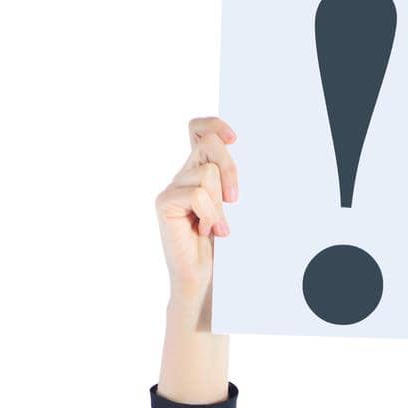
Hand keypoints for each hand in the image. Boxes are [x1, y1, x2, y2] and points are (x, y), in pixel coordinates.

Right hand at [155, 115, 239, 317]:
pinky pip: (196, 194)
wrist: (203, 281)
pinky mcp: (164, 203)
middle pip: (208, 144)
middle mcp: (183, 175)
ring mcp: (172, 189)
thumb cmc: (221, 249)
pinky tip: (209, 231)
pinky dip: (210, 214)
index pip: (199, 130)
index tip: (235, 138)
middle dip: (230, 167)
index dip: (214, 125)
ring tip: (218, 227)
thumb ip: (230, 182)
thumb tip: (243, 156)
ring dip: (219, 204)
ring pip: (206, 173)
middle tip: (236, 199)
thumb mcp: (232, 209)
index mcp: (199, 172)